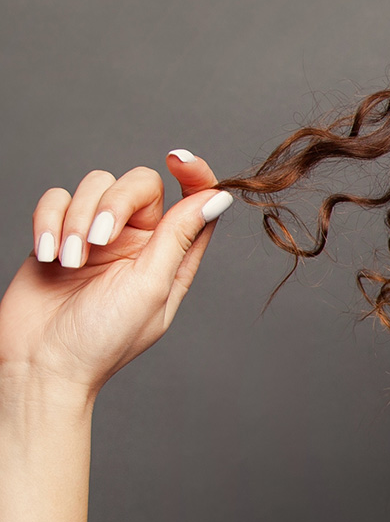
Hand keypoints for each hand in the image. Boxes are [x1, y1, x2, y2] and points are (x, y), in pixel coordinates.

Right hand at [0, 151, 231, 397]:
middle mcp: (139, 241)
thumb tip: (217, 198)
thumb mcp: (151, 287)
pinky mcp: (56, 234)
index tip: (177, 159)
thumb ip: (179, 238)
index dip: (194, 174)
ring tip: (69, 261)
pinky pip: (55, 198)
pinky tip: (49, 254)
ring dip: (76, 219)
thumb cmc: (102, 338)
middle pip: (139, 183)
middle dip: (114, 202)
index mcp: (172, 255)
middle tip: (96, 240)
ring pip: (93, 185)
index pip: (193, 200)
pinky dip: (48, 220)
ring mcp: (96, 236)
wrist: (41, 362)